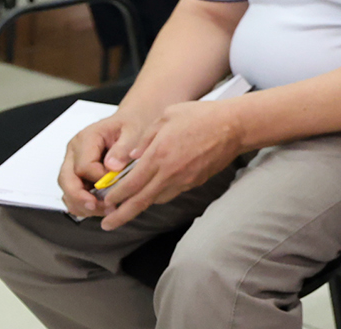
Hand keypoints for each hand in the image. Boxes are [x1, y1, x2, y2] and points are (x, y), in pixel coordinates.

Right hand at [57, 110, 149, 216]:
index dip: (100, 181)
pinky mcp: (77, 173)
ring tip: (104, 210)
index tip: (117, 185)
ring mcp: (73, 162)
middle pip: (67, 180)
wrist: (132, 121)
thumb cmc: (133, 124)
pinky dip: (82, 203)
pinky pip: (72, 192)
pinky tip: (99, 208)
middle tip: (101, 208)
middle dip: (82, 198)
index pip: (84, 167)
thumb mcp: (134, 130)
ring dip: (82, 204)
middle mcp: (75, 150)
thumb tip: (112, 167)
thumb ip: (123, 148)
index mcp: (87, 138)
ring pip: (67, 189)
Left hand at [96, 100, 243, 229]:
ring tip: (127, 209)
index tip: (105, 200)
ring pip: (156, 200)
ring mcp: (184, 180)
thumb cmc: (202, 116)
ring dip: (140, 206)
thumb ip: (146, 137)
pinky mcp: (195, 182)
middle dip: (120, 215)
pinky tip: (153, 191)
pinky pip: (172, 193)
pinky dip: (159, 195)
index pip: (131, 184)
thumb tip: (131, 156)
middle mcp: (169, 173)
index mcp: (158, 155)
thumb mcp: (167, 115)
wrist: (234, 126)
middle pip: (140, 201)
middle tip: (106, 225)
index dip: (115, 196)